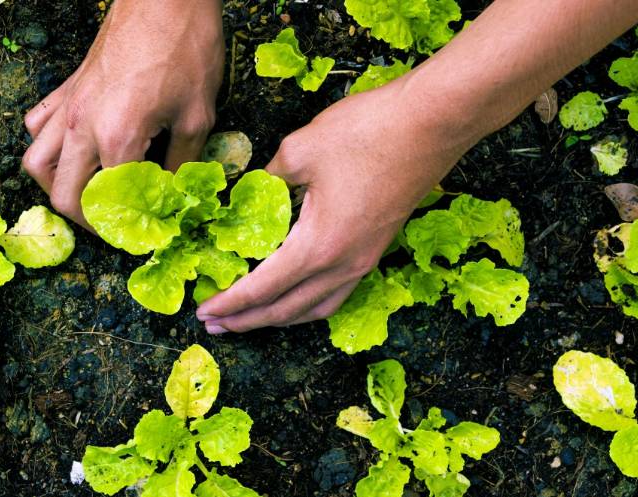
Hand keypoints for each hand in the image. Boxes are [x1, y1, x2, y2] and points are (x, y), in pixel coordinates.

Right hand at [22, 0, 224, 227]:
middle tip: (114, 226)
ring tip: (86, 195)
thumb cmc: (186, 49)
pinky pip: (38, 126)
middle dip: (87, 221)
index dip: (127, 229)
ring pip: (36, 163)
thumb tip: (174, 197)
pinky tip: (73, 151)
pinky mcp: (66, 88)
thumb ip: (182, 165)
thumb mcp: (198, 116)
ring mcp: (68, 106)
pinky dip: (47, 147)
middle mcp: (82, 126)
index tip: (143, 237)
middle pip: (62, 195)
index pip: (109, 204)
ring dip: (56, 188)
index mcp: (117, 138)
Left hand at [196, 78, 475, 332]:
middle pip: (286, 309)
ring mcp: (364, 261)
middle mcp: (342, 265)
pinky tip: (296, 296)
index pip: (262, 288)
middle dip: (247, 320)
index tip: (204, 312)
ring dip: (279, 318)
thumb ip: (266, 179)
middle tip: (214, 324)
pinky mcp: (377, 249)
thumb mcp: (300, 150)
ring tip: (250, 319)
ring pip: (315, 308)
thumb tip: (248, 192)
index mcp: (318, 246)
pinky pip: (336, 294)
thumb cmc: (367, 132)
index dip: (230, 303)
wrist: (434, 122)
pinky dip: (308, 305)